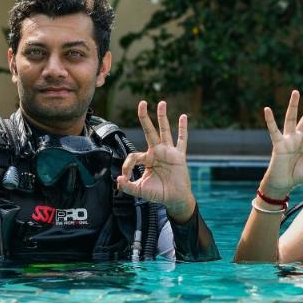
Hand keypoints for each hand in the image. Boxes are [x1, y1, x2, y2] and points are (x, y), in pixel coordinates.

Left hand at [117, 99, 195, 221]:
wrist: (174, 199)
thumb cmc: (158, 193)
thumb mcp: (140, 190)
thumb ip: (128, 186)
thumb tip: (118, 181)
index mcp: (146, 159)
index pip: (133, 155)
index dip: (127, 165)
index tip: (126, 177)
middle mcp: (157, 152)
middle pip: (149, 131)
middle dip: (144, 117)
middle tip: (142, 103)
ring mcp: (169, 152)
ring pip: (165, 131)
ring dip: (163, 117)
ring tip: (161, 103)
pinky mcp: (179, 156)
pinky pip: (182, 140)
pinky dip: (183, 129)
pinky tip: (183, 117)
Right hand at [261, 90, 302, 196]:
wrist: (283, 183)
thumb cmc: (298, 174)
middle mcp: (298, 137)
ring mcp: (288, 139)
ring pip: (291, 118)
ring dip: (293, 105)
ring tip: (296, 92)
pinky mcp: (278, 144)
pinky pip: (273, 130)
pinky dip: (270, 120)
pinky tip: (267, 109)